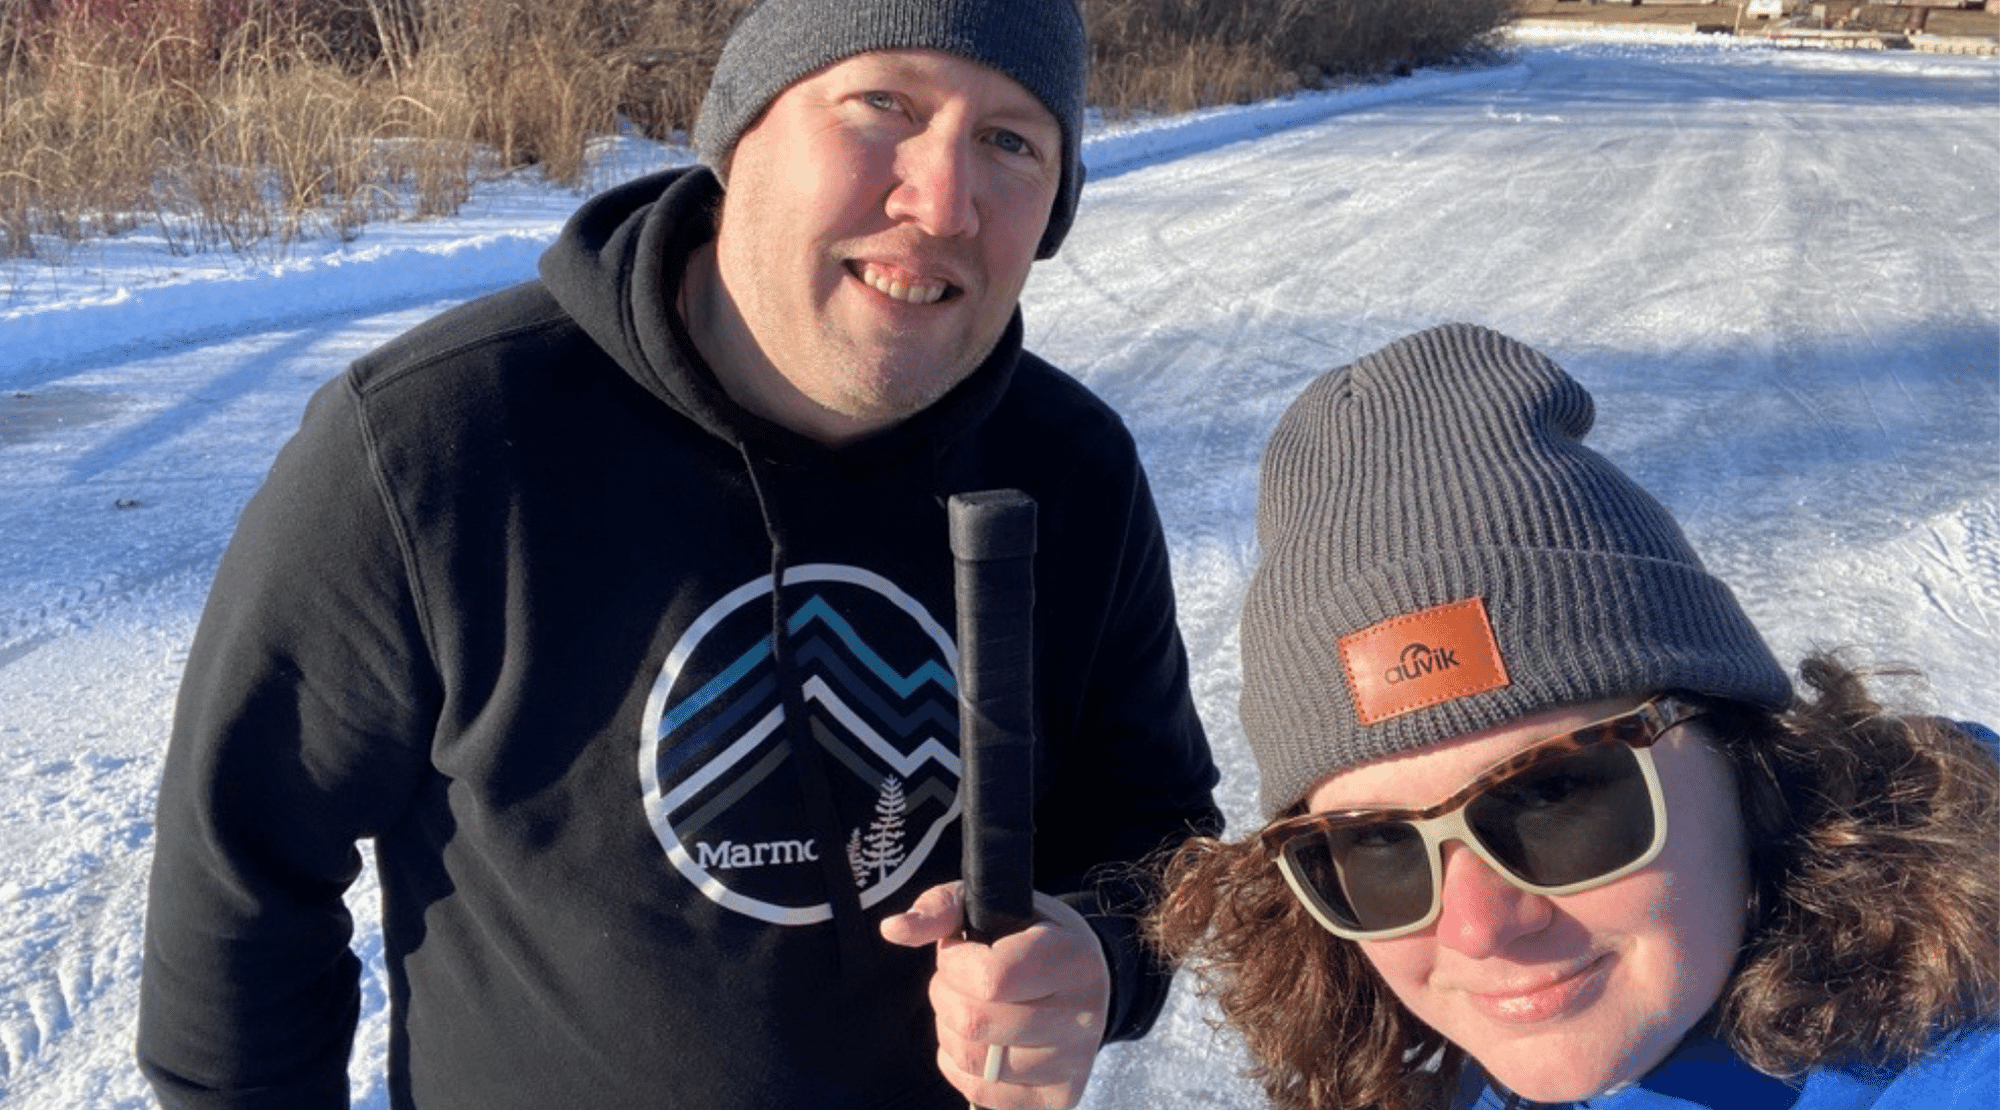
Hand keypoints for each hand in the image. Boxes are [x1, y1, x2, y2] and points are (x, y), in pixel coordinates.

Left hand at [880, 882, 1110, 1109]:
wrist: (1086, 978)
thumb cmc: (1029, 935)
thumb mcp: (993, 905)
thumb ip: (941, 909)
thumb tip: (892, 929)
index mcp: (1071, 959)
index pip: (993, 978)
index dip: (954, 965)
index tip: (957, 952)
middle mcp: (1081, 1016)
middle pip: (975, 1023)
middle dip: (944, 995)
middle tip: (954, 979)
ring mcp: (1071, 1063)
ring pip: (974, 1061)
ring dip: (948, 1031)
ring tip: (964, 1006)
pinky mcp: (1057, 1098)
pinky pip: (981, 1093)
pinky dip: (959, 1066)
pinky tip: (976, 1039)